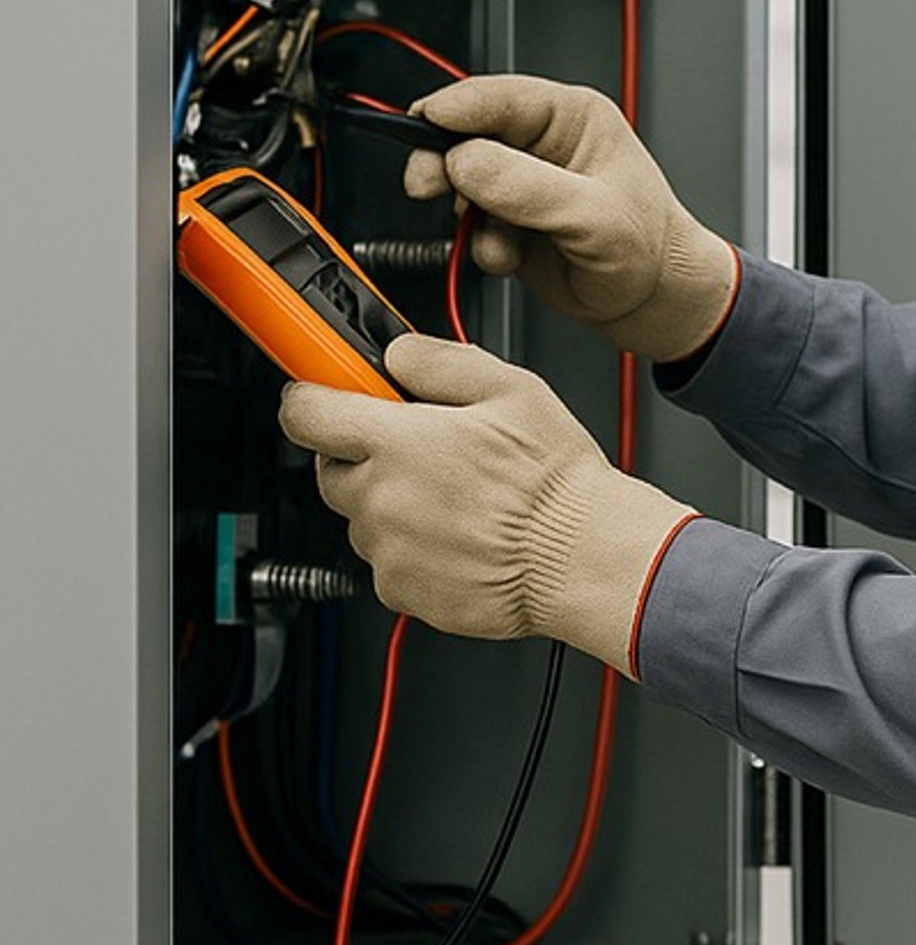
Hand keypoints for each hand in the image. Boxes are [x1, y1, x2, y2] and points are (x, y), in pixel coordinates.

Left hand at [280, 335, 697, 674]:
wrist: (580, 558)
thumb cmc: (554, 481)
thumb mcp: (513, 389)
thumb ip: (441, 361)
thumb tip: (398, 353)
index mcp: (399, 442)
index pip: (306, 413)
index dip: (310, 396)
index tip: (321, 392)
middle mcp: (381, 498)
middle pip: (331, 469)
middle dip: (364, 455)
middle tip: (422, 450)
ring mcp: (387, 550)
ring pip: (363, 517)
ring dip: (392, 503)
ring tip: (458, 498)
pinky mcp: (401, 591)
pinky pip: (388, 559)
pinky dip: (412, 547)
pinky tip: (460, 534)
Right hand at [404, 74, 738, 363]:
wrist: (651, 298)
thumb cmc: (648, 246)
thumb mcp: (592, 216)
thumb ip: (527, 188)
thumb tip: (464, 162)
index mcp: (572, 116)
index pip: (498, 96)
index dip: (453, 108)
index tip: (421, 123)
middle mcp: (542, 142)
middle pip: (464, 132)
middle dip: (442, 163)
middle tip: (428, 186)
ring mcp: (520, 181)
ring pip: (459, 181)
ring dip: (470, 216)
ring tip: (504, 239)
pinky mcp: (506, 219)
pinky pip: (469, 224)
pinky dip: (481, 245)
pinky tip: (513, 256)